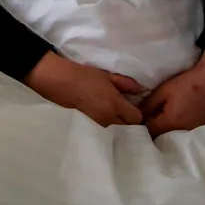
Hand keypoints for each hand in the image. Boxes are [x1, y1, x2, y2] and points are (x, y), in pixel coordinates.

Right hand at [24, 51, 146, 126]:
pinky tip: (106, 112)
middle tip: (128, 107)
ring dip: (120, 121)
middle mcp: (109, 119)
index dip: (139, 112)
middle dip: (130, 119)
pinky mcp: (92, 126)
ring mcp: (99, 125)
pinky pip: (107, 128)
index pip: (137, 119)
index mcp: (115, 106)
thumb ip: (127, 84)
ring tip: (116, 109)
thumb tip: (142, 91)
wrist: (62, 83)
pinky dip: (110, 122)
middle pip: (129, 127)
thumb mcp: (109, 76)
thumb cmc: (86, 77)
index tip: (136, 104)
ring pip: (118, 128)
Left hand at [141, 51, 204, 137]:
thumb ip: (147, 105)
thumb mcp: (163, 91)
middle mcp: (181, 133)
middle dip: (154, 131)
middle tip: (151, 120)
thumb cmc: (186, 84)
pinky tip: (178, 122)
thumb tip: (136, 116)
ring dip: (166, 132)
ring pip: (172, 139)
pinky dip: (178, 132)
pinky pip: (183, 136)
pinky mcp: (200, 132)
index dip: (143, 125)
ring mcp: (192, 135)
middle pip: (160, 138)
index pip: (149, 132)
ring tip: (164, 121)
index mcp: (170, 123)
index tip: (141, 119)